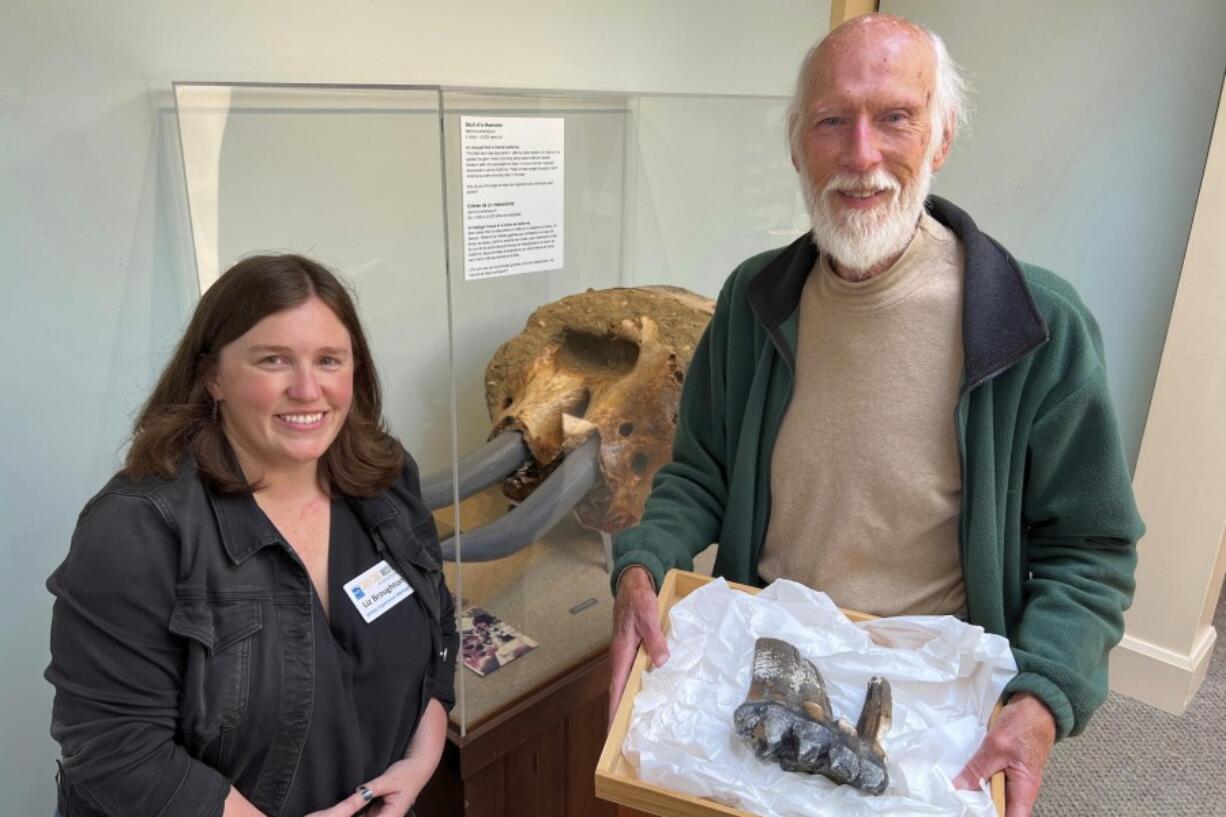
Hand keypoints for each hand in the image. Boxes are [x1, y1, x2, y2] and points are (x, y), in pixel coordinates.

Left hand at [306, 698, 447, 816]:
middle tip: (333, 813)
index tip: (343, 815)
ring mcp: (382, 815)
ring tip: (336, 812)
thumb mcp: (389, 779)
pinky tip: (344, 810)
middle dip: (354, 816)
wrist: (419, 767)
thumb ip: (372, 788)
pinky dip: (356, 811)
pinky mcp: (378, 810)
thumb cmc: (407, 773)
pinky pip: (364, 814)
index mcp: (392, 815)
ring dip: (354, 814)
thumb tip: (357, 793)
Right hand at [608, 565, 668, 726]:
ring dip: (628, 702)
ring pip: (625, 684)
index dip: (615, 710)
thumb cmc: (638, 598)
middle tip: (626, 739)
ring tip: (635, 725)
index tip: (613, 732)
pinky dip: (635, 688)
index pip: (616, 688)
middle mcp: (620, 658)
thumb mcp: (648, 616)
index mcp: (622, 652)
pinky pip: (631, 675)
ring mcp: (625, 655)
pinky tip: (646, 696)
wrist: (633, 583)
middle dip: (620, 714)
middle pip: (619, 691)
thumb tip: (662, 662)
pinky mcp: (631, 651)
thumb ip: (655, 639)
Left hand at [954, 692, 1056, 816]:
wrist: (1036, 705)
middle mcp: (1020, 790)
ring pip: (994, 798)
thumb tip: (958, 789)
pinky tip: (964, 780)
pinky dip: (979, 783)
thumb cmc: (1024, 724)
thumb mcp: (996, 746)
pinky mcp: (1006, 769)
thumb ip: (977, 769)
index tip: (971, 813)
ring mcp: (1013, 779)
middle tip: (958, 803)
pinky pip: (991, 783)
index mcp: (1024, 790)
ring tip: (958, 794)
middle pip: (1000, 810)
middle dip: (980, 810)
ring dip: (978, 797)